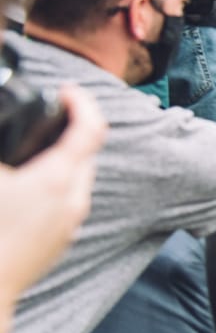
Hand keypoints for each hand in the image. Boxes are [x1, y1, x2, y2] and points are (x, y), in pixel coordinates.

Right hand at [0, 86, 104, 304]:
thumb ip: (2, 153)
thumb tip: (6, 148)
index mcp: (57, 179)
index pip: (90, 128)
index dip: (81, 101)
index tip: (66, 90)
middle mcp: (72, 201)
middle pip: (87, 154)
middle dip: (71, 129)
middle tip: (47, 115)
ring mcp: (67, 225)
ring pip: (77, 180)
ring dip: (61, 159)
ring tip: (34, 150)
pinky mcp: (57, 243)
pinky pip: (65, 203)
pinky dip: (54, 185)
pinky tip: (26, 187)